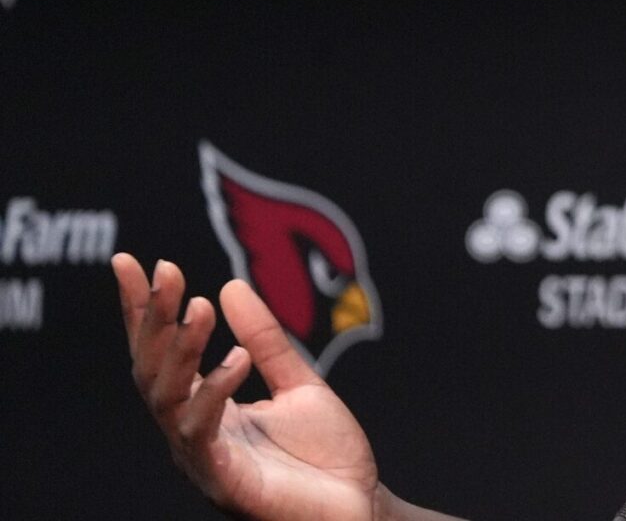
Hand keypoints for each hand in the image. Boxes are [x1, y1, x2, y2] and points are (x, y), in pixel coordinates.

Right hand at [114, 254, 385, 520]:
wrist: (359, 506)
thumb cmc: (326, 455)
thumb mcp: (299, 383)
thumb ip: (266, 340)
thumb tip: (229, 286)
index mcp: (205, 408)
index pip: (163, 352)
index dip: (145, 309)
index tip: (134, 260)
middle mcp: (192, 431)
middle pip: (153, 370)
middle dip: (153, 319)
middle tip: (164, 270)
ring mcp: (202, 458)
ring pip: (165, 398)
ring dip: (178, 349)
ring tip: (196, 306)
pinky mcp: (222, 480)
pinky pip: (201, 432)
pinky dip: (213, 391)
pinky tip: (235, 358)